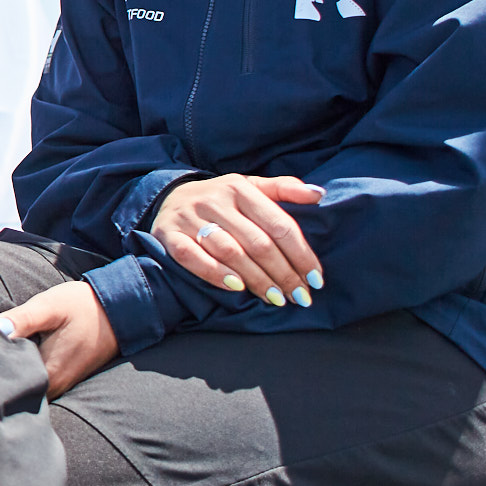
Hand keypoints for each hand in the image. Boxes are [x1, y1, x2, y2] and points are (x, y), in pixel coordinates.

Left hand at [0, 282, 117, 398]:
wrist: (118, 310)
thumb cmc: (81, 306)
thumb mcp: (49, 307)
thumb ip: (22, 320)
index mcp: (48, 375)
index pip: (6, 382)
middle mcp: (54, 388)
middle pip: (14, 386)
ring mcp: (59, 386)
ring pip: (24, 384)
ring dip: (10, 369)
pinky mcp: (62, 379)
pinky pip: (35, 380)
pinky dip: (23, 368)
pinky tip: (16, 350)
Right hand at [151, 175, 325, 307]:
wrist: (167, 198)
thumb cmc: (220, 198)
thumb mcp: (249, 186)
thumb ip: (283, 189)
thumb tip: (318, 194)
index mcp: (239, 188)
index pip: (279, 225)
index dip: (301, 255)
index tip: (316, 279)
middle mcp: (214, 201)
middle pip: (258, 243)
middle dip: (283, 273)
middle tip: (299, 297)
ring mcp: (189, 218)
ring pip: (230, 252)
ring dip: (256, 279)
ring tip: (275, 298)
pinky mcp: (168, 234)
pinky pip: (192, 257)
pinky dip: (215, 274)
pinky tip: (236, 288)